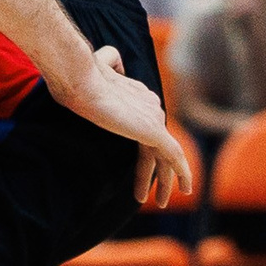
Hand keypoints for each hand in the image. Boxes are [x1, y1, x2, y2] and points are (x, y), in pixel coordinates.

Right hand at [46, 46, 194, 206]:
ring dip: (167, 180)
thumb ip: (109, 65)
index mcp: (141, 96)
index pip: (146, 130)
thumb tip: (112, 63)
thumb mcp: (97, 66)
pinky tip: (185, 188)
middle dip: (161, 172)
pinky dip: (181, 172)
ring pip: (167, 156)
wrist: (80, 79)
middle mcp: (152, 106)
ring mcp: (153, 118)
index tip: (141, 174)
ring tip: (163, 202)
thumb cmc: (80, 77)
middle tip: (161, 195)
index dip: (146, 154)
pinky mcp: (152, 130)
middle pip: (159, 145)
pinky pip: (173, 156)